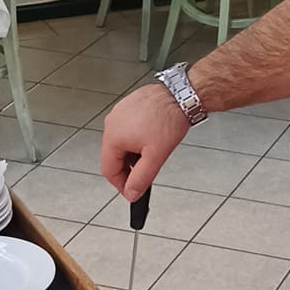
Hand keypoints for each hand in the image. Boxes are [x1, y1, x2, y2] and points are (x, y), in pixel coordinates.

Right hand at [100, 85, 187, 201]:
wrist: (180, 96)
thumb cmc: (169, 118)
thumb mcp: (155, 156)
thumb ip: (141, 178)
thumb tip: (131, 193)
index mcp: (113, 136)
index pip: (109, 170)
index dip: (121, 185)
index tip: (131, 191)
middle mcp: (112, 122)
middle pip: (114, 157)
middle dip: (129, 168)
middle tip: (146, 173)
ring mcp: (119, 113)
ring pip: (121, 143)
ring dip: (133, 153)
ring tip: (152, 151)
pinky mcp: (128, 107)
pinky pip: (127, 129)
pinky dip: (136, 138)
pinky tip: (151, 138)